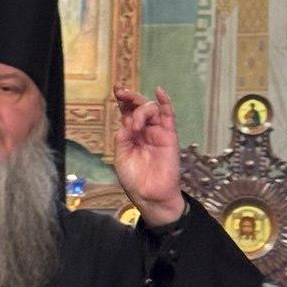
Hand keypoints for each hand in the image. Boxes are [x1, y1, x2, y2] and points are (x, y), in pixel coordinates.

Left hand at [113, 85, 183, 225]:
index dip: (123, 101)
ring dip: (141, 111)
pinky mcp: (169, 136)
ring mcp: (157, 132)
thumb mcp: (121, 156)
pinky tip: (160, 92)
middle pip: (139, 107)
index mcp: (131, 135)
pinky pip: (169, 116)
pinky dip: (165, 102)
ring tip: (135, 126)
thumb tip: (126, 120)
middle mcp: (144, 131)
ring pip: (151, 109)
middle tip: (121, 93)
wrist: (149, 195)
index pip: (127, 112)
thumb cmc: (135, 179)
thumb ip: (122, 137)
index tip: (116, 90)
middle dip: (130, 97)